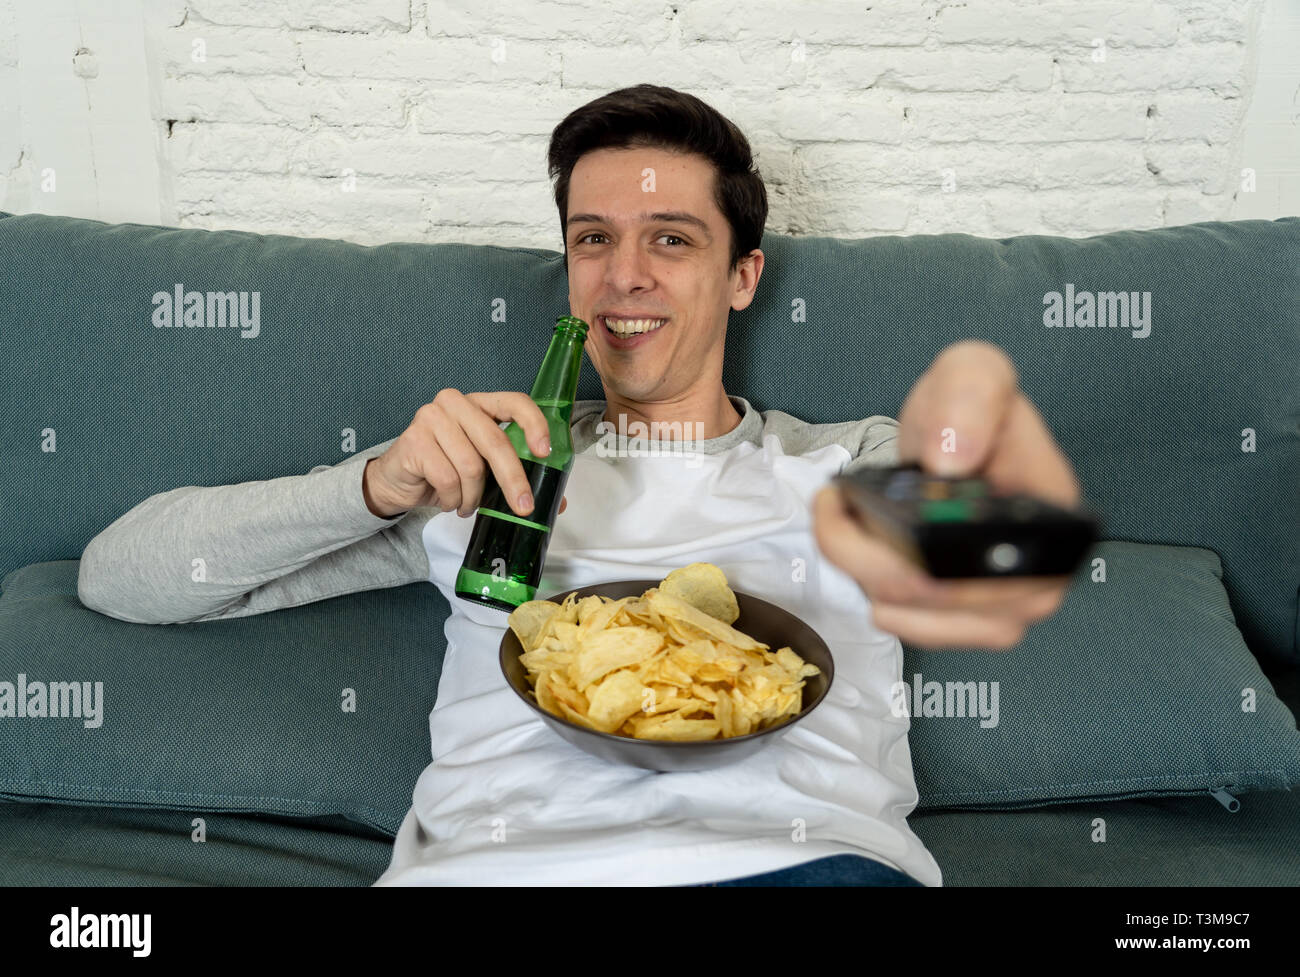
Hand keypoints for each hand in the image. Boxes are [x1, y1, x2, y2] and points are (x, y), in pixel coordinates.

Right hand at [362, 389, 568, 518]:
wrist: (398, 481)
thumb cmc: (445, 470)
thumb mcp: (485, 470)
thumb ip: (517, 476)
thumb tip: (557, 502)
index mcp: (480, 403)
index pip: (515, 402)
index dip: (534, 425)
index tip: (544, 453)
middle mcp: (456, 403)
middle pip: (496, 442)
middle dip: (513, 480)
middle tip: (523, 507)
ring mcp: (432, 418)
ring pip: (471, 467)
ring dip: (473, 496)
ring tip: (467, 504)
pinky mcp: (414, 440)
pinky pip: (447, 479)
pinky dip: (452, 499)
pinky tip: (447, 501)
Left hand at [812, 340, 1079, 648]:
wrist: (953, 439)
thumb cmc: (971, 412)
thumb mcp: (975, 373)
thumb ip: (971, 397)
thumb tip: (953, 459)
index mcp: (1055, 525)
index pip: (988, 568)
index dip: (920, 550)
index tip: (859, 504)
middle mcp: (1037, 581)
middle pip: (936, 598)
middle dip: (866, 552)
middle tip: (834, 503)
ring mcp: (999, 610)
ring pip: (912, 615)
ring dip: (859, 569)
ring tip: (841, 518)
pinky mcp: (961, 620)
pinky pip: (907, 622)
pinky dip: (867, 586)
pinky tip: (854, 547)